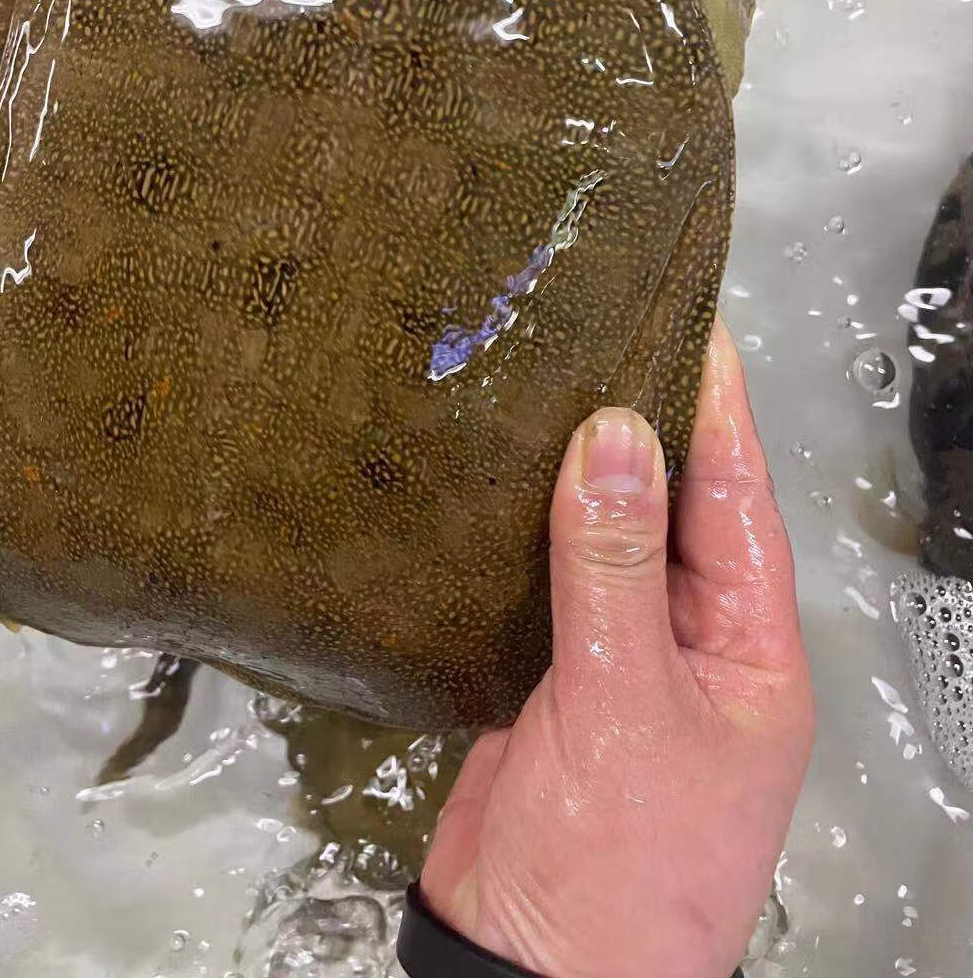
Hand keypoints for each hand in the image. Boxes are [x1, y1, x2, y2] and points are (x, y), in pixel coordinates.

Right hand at [420, 320, 813, 977]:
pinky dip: (521, 531)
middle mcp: (691, 649)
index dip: (716, 413)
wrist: (527, 975)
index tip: (691, 329)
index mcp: (748, 655)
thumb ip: (612, 568)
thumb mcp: (624, 706)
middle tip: (606, 337)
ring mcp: (617, 661)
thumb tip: (614, 440)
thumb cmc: (616, 879)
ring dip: (575, 474)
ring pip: (602, 541)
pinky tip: (495, 482)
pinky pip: (545, 582)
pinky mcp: (550, 676)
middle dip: (643, 428)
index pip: (739, 504)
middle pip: (671, 511)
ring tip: (548, 387)